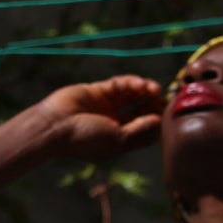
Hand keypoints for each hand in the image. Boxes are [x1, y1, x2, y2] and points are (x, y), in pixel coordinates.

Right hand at [39, 75, 163, 159]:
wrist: (56, 125)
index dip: (156, 125)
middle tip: (164, 99)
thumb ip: (140, 128)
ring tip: (154, 88)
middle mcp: (113, 123)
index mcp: (118, 140)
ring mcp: (105, 107)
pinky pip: (118, 85)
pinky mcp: (98, 91)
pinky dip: (131, 83)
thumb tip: (159, 120)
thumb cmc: (86, 139)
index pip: (143, 132)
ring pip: (131, 96)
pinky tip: (141, 84)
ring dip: (144, 91)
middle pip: (139, 112)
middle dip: (152, 105)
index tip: (166, 118)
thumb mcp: (119, 139)